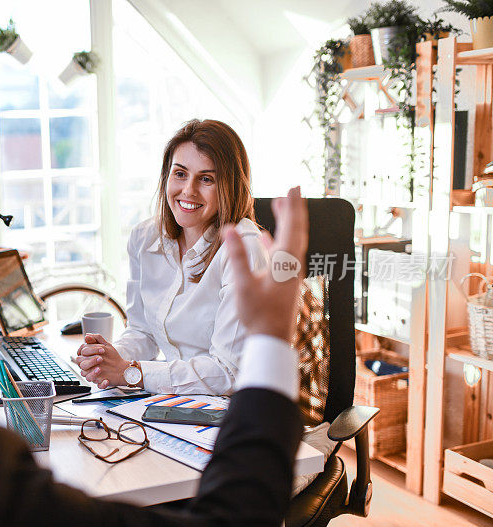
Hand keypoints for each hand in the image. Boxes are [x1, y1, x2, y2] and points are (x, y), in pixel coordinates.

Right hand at [74, 334, 128, 388]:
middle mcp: (89, 367)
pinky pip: (98, 385)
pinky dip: (102, 384)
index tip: (102, 349)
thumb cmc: (111, 356)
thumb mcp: (105, 345)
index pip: (82, 353)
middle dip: (90, 361)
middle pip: (82, 365)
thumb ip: (96, 339)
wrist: (122, 367)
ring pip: (87, 376)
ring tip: (100, 369)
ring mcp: (94, 375)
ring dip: (93, 373)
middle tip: (100, 358)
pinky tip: (106, 380)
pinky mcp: (100, 382)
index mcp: (88, 358)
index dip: (90, 350)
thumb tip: (87, 336)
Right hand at [221, 186, 307, 342]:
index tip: (294, 187)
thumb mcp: (244, 285)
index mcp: (286, 263)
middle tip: (292, 191)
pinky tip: (266, 238)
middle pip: (296, 231)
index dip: (293, 206)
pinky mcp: (284, 281)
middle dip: (294, 209)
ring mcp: (290, 273)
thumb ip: (237, 257)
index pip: (293, 227)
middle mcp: (292, 265)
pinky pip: (283, 254)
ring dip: (287, 223)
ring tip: (281, 207)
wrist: (272, 339)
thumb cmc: (259, 315)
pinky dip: (277, 242)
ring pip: (291, 241)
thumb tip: (229, 230)